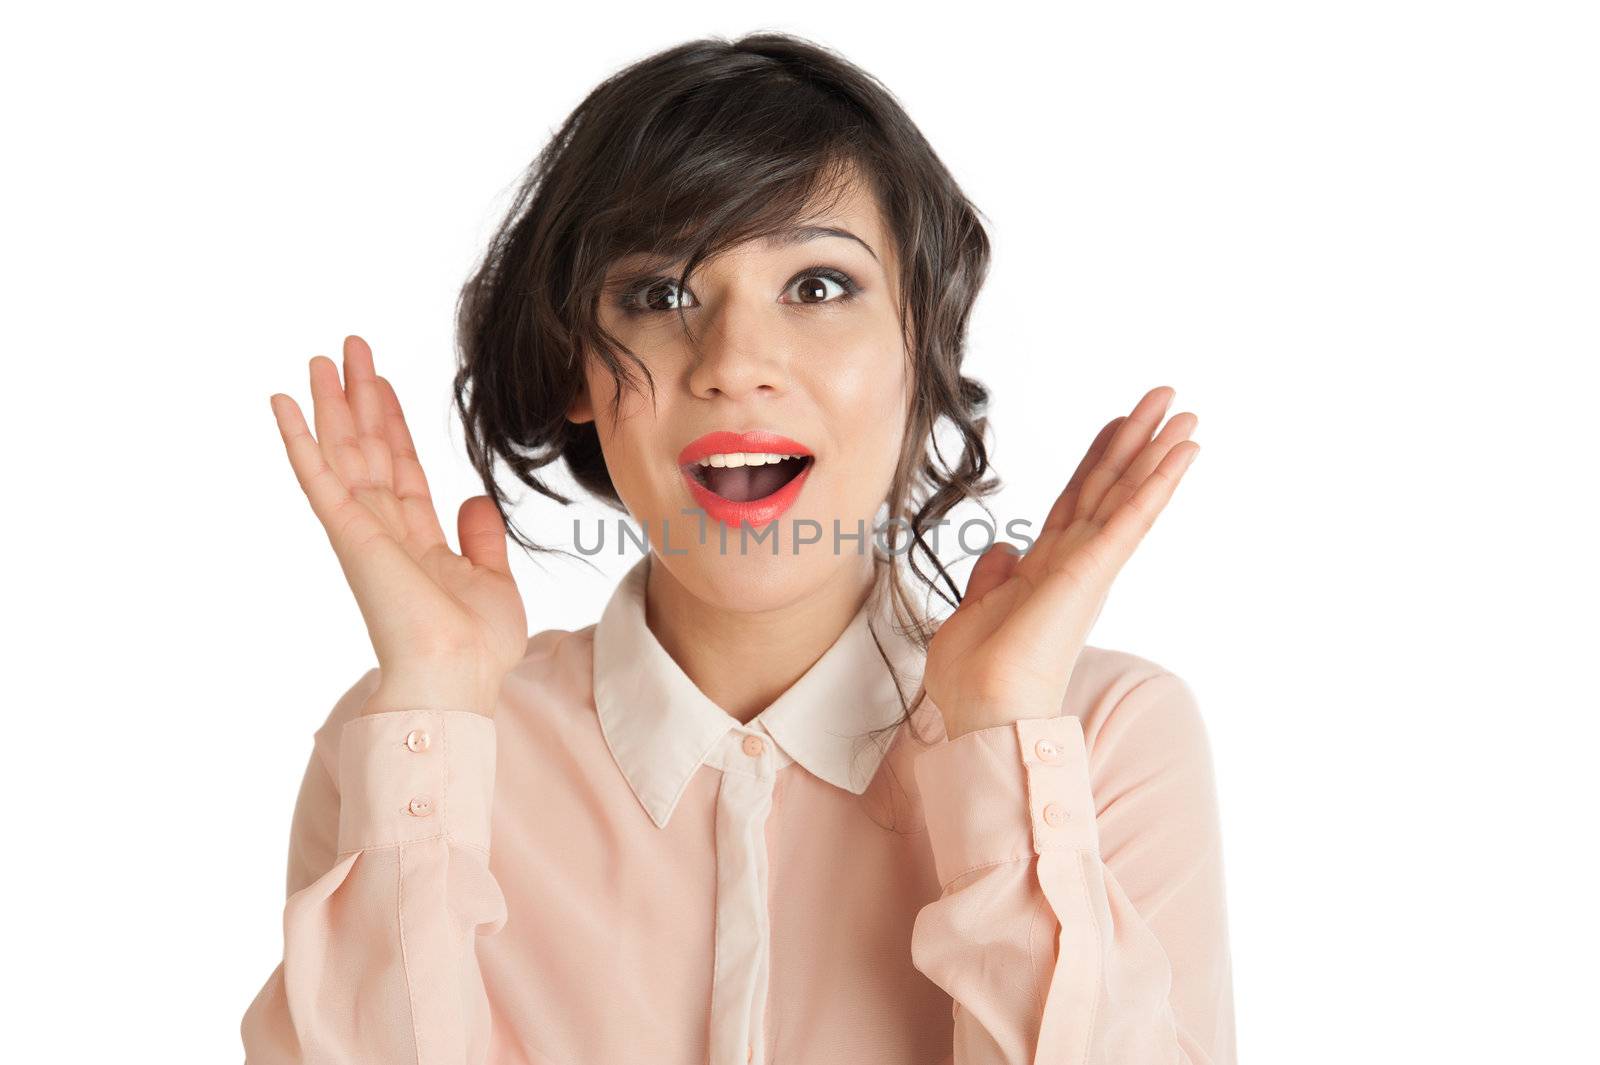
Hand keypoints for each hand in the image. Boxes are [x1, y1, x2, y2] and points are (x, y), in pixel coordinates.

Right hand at [269, 336, 526, 715]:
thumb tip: (474, 499)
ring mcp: (363, 531)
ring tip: (322, 358)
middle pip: (368, 450)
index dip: (393, 425)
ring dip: (330, 403)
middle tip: (350, 348)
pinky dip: (299, 439)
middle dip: (360, 398)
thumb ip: (481, 539)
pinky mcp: (348, 534)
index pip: (402, 469)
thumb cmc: (475, 649)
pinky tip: (282, 402)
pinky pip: (318, 477)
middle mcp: (385, 531)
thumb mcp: (493, 582)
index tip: (384, 384)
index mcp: (418, 543)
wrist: (456, 679)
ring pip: (343, 452)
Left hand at [923, 386, 1198, 738]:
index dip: (1096, 460)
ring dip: (1156, 452)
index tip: (1116, 424)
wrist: (982, 712)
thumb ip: (991, 579)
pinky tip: (1181, 453)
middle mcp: (1073, 564)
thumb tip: (1003, 549)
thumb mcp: (971, 615)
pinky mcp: (1092, 573)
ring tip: (1184, 414)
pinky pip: (1130, 519)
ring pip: (1126, 495)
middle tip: (1165, 399)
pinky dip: (1157, 483)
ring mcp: (1087, 568)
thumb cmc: (976, 680)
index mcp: (1046, 571)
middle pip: (1108, 488)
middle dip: (1135, 442)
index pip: (1076, 502)